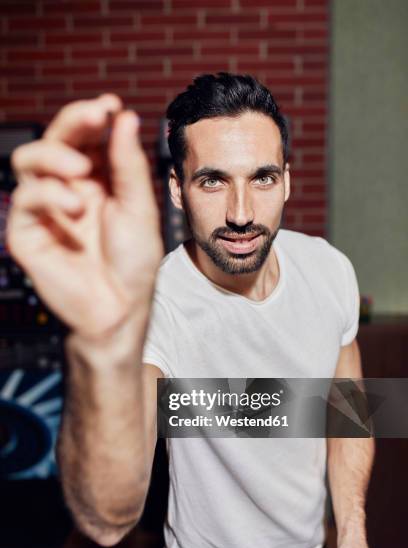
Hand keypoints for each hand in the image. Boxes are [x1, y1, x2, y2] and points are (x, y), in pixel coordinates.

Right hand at [7, 94, 163, 338]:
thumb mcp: (138, 207)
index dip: (91, 117)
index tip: (109, 105)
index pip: (84, 138)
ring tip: (80, 170)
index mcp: (95, 180)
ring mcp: (45, 209)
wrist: (120, 306)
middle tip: (94, 115)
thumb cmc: (133, 260)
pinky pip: (26, 199)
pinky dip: (49, 195)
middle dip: (72, 122)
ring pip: (29, 161)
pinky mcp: (28, 231)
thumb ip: (128, 164)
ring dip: (54, 155)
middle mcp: (67, 189)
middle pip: (55, 140)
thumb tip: (124, 115)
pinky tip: (75, 209)